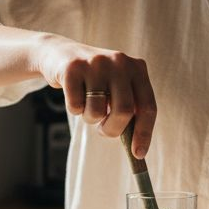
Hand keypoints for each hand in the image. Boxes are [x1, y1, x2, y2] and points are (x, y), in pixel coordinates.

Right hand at [33, 34, 156, 158]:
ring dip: (90, 118)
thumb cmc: (94, 80)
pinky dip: (74, 109)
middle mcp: (120, 62)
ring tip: (87, 104)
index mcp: (137, 68)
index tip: (138, 153)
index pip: (148, 106)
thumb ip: (129, 108)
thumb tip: (136, 148)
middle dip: (112, 129)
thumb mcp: (117, 87)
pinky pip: (76, 105)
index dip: (144, 133)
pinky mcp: (72, 68)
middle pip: (124, 111)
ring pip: (97, 110)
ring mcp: (96, 63)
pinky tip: (73, 94)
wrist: (60, 54)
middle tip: (103, 131)